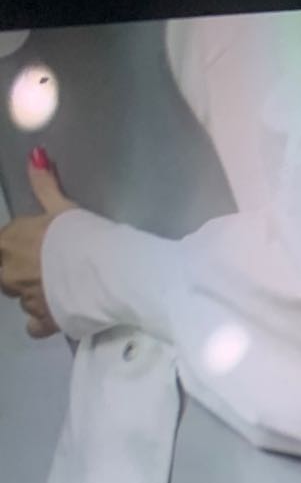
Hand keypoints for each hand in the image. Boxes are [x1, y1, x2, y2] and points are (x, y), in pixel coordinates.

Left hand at [0, 147, 76, 337]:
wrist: (106, 273)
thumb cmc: (82, 236)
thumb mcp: (62, 207)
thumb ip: (44, 185)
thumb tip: (34, 155)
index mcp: (9, 241)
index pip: (0, 245)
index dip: (14, 247)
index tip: (34, 248)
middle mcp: (10, 272)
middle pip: (4, 276)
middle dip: (18, 274)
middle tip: (47, 270)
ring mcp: (27, 299)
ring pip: (20, 300)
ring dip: (33, 296)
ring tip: (58, 291)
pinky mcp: (45, 322)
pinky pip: (34, 327)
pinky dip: (41, 323)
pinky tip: (54, 315)